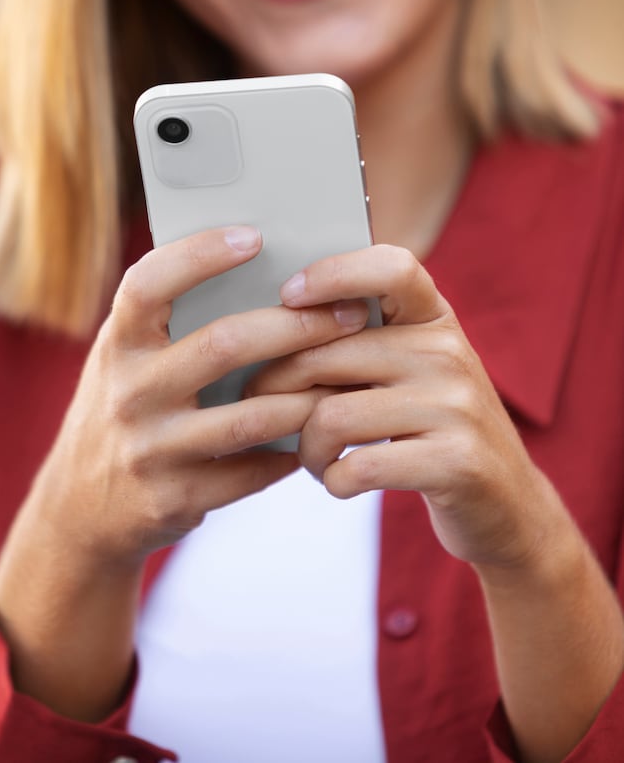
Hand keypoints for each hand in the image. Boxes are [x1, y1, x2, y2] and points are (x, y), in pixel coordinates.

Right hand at [40, 224, 370, 567]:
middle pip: (224, 344)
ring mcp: (151, 449)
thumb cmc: (124, 408)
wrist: (79, 510)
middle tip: (347, 313)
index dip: (199, 255)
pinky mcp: (176, 498)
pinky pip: (253, 471)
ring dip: (309, 396)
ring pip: (251, 416)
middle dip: (296, 326)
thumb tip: (260, 267)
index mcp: (118, 343)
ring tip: (347, 377)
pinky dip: (291, 451)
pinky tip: (317, 433)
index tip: (254, 236)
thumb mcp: (126, 359)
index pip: (149, 284)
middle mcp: (129, 392)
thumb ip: (169, 321)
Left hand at [245, 243, 557, 571]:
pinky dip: (333, 480)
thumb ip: (361, 341)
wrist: (509, 506)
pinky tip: (340, 480)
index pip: (391, 267)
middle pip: (328, 354)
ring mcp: (457, 407)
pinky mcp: (456, 462)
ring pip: (332, 416)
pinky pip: (358, 465)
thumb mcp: (414, 369)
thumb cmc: (432, 430)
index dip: (334, 272)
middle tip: (264, 410)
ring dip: (306, 447)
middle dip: (277, 388)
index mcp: (435, 318)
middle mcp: (449, 352)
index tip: (289, 295)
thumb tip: (265, 325)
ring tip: (313, 457)